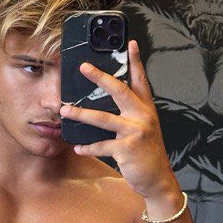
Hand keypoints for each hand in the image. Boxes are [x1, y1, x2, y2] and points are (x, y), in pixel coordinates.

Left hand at [60, 39, 178, 199]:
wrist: (158, 179)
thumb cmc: (146, 152)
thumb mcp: (143, 127)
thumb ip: (129, 113)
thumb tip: (102, 101)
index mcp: (146, 108)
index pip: (140, 79)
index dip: (135, 61)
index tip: (129, 43)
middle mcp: (143, 116)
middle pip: (119, 91)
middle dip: (100, 77)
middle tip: (83, 67)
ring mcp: (135, 132)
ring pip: (103, 118)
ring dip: (81, 114)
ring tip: (65, 110)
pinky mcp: (127, 149)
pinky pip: (101, 145)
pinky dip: (88, 147)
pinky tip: (77, 147)